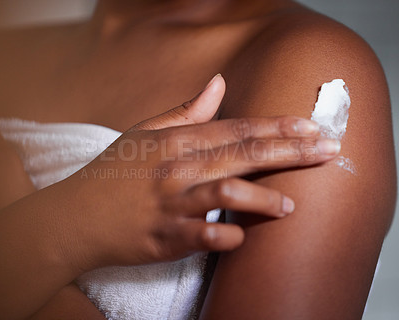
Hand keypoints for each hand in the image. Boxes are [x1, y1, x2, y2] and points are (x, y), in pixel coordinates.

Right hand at [63, 74, 339, 271]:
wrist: (73, 217)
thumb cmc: (111, 173)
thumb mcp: (144, 133)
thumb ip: (185, 111)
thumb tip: (218, 83)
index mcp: (175, 141)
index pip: (236, 129)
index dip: (277, 127)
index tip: (310, 127)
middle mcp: (177, 169)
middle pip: (244, 155)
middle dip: (291, 152)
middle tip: (327, 151)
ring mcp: (172, 205)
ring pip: (228, 194)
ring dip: (263, 199)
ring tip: (290, 205)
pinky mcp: (165, 238)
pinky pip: (204, 238)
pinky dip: (228, 238)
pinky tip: (242, 238)